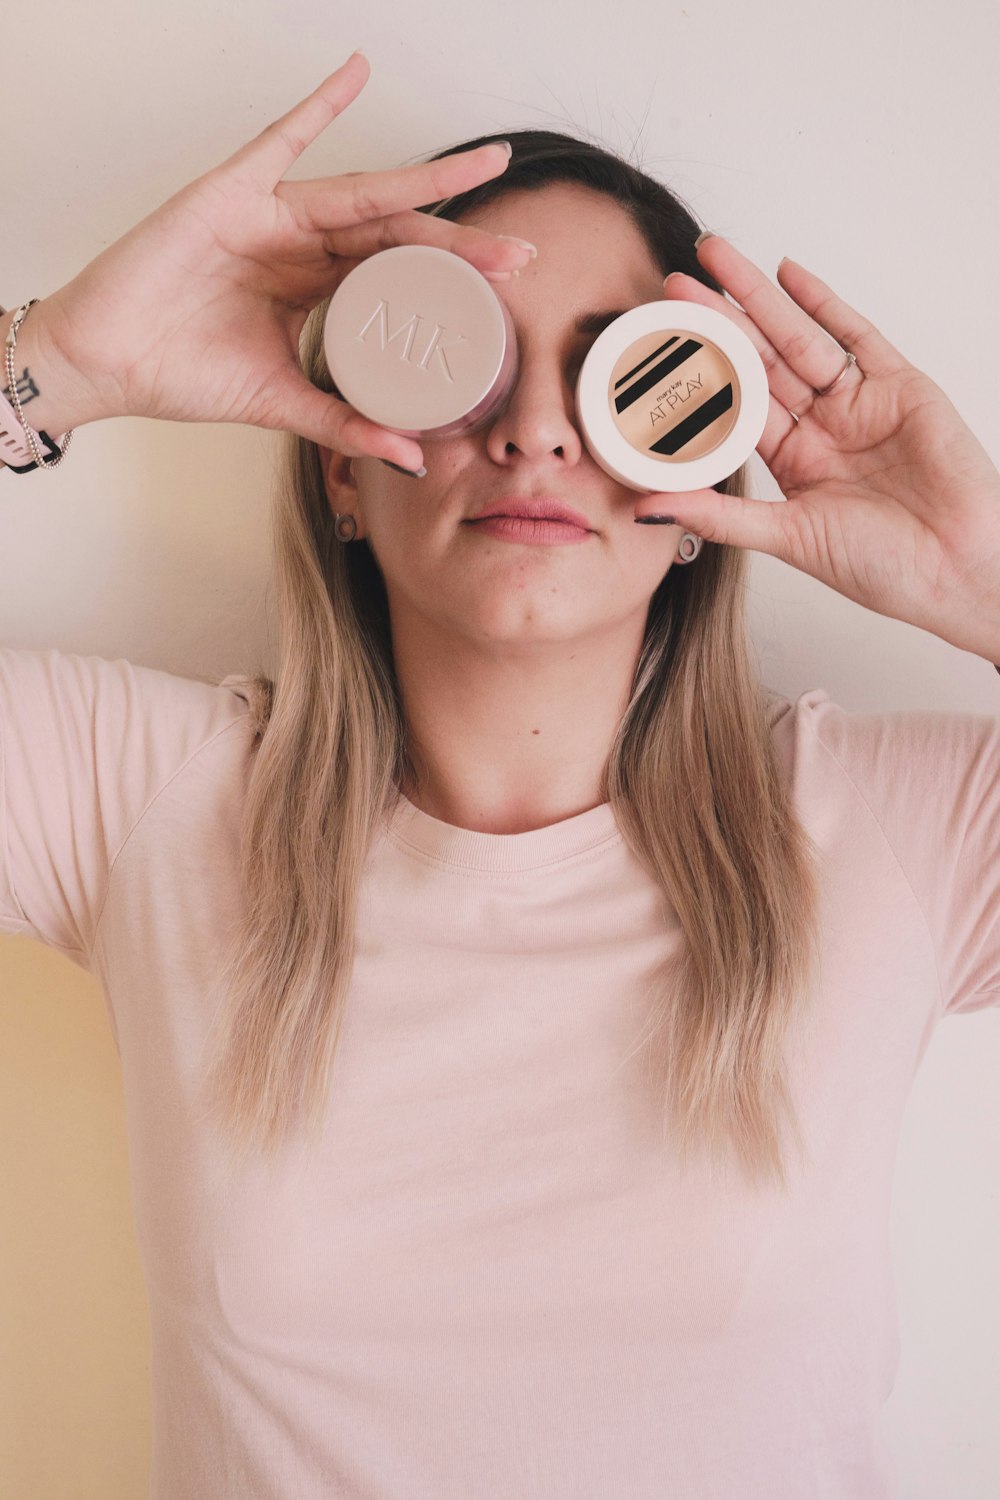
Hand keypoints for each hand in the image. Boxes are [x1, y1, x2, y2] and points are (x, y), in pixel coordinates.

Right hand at [28, 51, 531, 468]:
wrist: (108, 364)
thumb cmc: (182, 372)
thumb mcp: (282, 403)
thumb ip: (345, 423)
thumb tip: (411, 457)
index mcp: (315, 286)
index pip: (399, 273)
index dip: (453, 276)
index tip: (508, 285)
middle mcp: (302, 243)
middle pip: (397, 232)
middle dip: (461, 239)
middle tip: (520, 248)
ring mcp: (270, 214)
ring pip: (364, 192)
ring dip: (427, 180)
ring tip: (486, 165)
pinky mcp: (231, 193)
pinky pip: (279, 139)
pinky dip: (318, 104)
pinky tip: (357, 71)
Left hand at [636, 237, 999, 660]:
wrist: (956, 569)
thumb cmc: (882, 567)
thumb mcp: (788, 539)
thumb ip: (718, 518)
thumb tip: (644, 509)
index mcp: (791, 462)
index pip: (734, 406)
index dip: (697, 374)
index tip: (657, 345)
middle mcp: (821, 427)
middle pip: (759, 362)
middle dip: (717, 321)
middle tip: (672, 284)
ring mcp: (859, 402)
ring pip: (797, 338)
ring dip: (757, 298)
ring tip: (714, 258)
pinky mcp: (900, 385)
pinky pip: (857, 335)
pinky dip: (823, 302)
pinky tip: (787, 273)